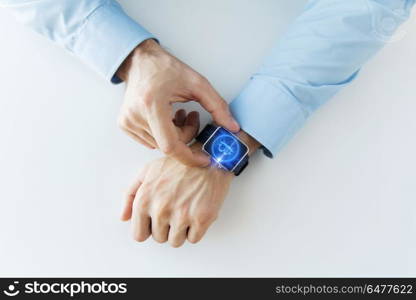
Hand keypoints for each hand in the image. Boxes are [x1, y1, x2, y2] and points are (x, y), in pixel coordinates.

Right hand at [116, 39, 239, 166]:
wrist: (140, 62)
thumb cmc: (165, 69)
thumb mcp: (197, 83)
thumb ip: (217, 106)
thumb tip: (232, 127)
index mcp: (152, 105)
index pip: (170, 145)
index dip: (189, 157)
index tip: (203, 159)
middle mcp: (136, 116)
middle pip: (168, 146)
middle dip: (186, 136)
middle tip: (191, 116)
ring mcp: (128, 122)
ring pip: (160, 146)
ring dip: (175, 136)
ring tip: (178, 114)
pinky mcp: (125, 125)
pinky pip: (150, 141)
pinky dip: (163, 134)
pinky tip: (166, 118)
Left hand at [121, 132, 260, 247]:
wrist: (210, 156)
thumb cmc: (179, 163)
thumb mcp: (148, 171)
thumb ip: (131, 195)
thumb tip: (124, 217)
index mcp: (144, 199)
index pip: (139, 234)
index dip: (148, 228)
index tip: (156, 221)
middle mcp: (161, 209)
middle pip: (159, 238)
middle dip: (166, 228)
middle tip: (175, 210)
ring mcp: (182, 215)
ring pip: (176, 242)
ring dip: (181, 231)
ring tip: (186, 211)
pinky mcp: (201, 219)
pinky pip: (193, 239)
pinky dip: (196, 230)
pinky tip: (197, 212)